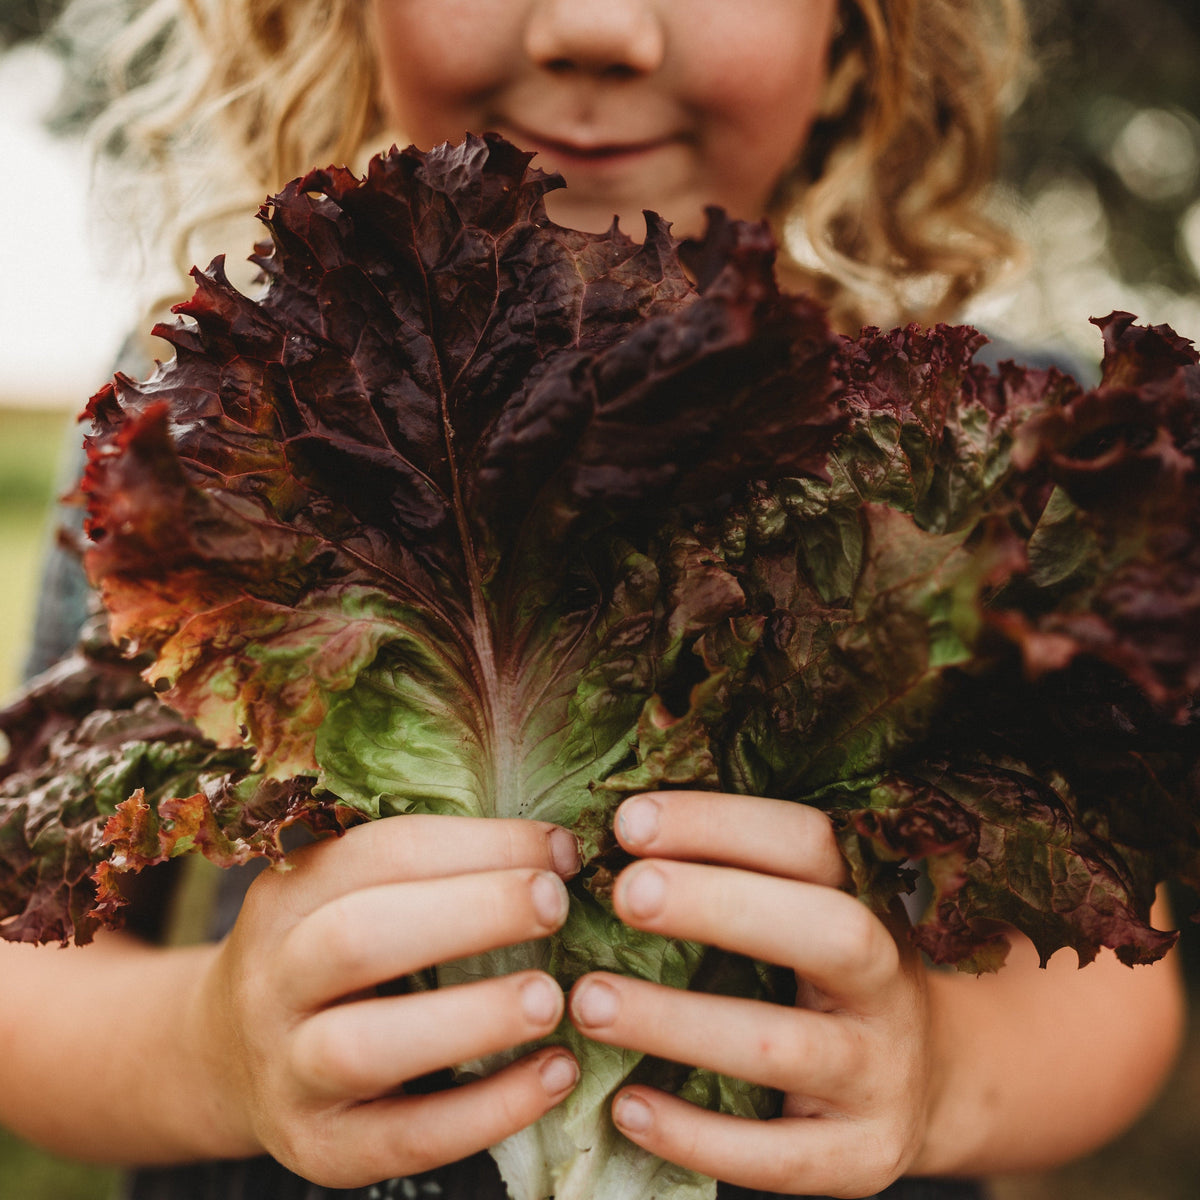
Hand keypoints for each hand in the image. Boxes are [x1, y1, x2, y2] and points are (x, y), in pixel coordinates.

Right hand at [191, 815, 582, 1188]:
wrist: (228, 1058)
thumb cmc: (328, 955)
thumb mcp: (345, 894)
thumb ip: (429, 868)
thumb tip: (559, 845)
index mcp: (289, 894)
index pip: (384, 852)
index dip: (480, 844)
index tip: (563, 848)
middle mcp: (274, 978)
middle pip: (358, 937)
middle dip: (471, 912)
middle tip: (554, 904)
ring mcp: (288, 1071)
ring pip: (365, 1047)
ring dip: (472, 1018)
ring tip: (553, 999)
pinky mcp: (321, 1149)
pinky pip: (406, 1139)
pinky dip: (490, 1110)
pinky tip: (555, 1075)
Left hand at [567, 791, 936, 1197]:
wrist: (932, 1082)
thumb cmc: (829, 974)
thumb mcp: (807, 911)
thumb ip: (735, 877)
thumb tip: (618, 837)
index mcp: (867, 899)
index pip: (809, 843)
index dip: (721, 824)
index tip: (631, 823)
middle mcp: (886, 981)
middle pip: (827, 933)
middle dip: (720, 906)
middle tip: (626, 893)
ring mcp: (881, 1073)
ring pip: (782, 1047)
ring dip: (677, 1023)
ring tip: (589, 1003)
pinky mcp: (862, 1156)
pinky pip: (777, 1156)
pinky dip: (696, 1135)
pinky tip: (628, 1108)